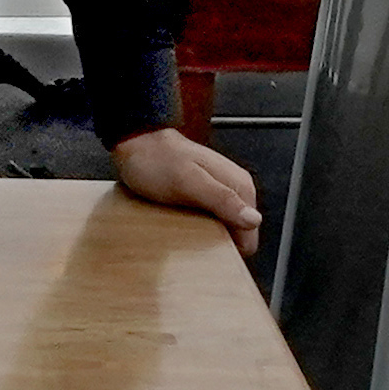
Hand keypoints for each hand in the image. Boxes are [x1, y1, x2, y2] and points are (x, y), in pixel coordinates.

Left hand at [111, 124, 263, 254]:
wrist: (136, 144)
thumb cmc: (157, 160)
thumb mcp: (189, 182)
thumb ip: (222, 199)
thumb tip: (252, 220)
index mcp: (239, 185)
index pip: (250, 231)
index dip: (231, 245)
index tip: (206, 245)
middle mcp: (234, 189)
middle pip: (238, 232)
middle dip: (217, 241)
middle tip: (189, 233)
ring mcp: (221, 193)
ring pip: (223, 229)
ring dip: (205, 236)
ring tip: (182, 228)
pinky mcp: (205, 197)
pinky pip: (209, 222)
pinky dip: (196, 228)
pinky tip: (180, 223)